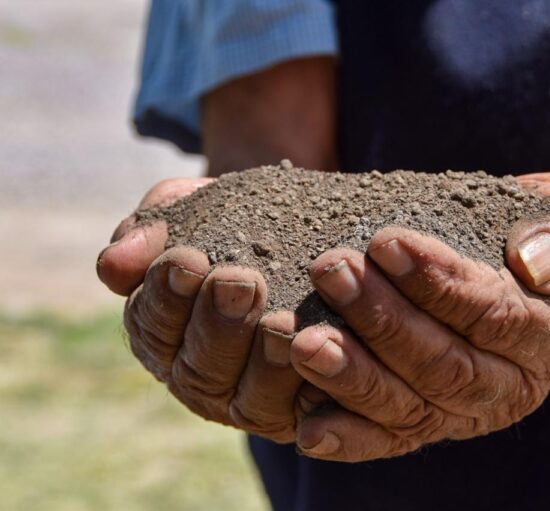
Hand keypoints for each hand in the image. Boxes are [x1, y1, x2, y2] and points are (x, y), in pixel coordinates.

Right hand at [96, 178, 314, 442]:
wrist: (307, 229)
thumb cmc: (237, 219)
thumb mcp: (194, 209)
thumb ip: (152, 229)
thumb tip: (113, 264)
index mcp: (164, 333)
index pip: (153, 324)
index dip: (167, 296)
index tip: (188, 260)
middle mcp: (200, 377)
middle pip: (198, 369)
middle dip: (218, 325)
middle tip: (241, 282)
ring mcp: (250, 400)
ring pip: (249, 400)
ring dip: (265, 362)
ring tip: (281, 320)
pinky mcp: (301, 412)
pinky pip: (305, 412)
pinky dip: (313, 386)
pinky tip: (325, 349)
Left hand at [286, 172, 549, 461]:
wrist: (532, 278)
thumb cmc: (544, 237)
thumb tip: (534, 262)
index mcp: (546, 336)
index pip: (491, 313)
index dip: (438, 283)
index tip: (386, 242)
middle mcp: (509, 387)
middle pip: (444, 365)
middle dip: (383, 321)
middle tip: (331, 271)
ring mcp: (466, 415)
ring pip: (411, 407)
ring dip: (355, 376)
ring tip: (305, 341)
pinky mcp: (429, 425)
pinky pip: (390, 439)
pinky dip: (350, 438)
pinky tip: (307, 428)